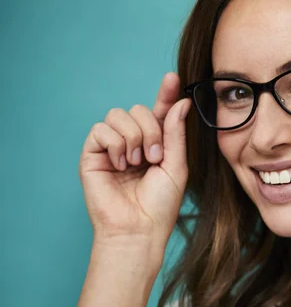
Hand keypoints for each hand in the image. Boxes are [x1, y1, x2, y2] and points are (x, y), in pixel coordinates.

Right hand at [79, 73, 191, 257]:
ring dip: (133, 137)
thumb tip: (181, 102)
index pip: (160, 112)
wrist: (139, 228)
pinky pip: (101, 129)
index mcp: (156, 143)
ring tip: (137, 163)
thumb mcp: (176, 165)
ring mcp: (112, 146)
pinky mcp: (93, 153)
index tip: (173, 78)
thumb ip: (176, 132)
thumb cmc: (160, 204)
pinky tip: (120, 165)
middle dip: (151, 130)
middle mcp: (133, 141)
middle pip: (139, 109)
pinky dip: (115, 144)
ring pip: (119, 115)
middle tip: (154, 158)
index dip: (166, 94)